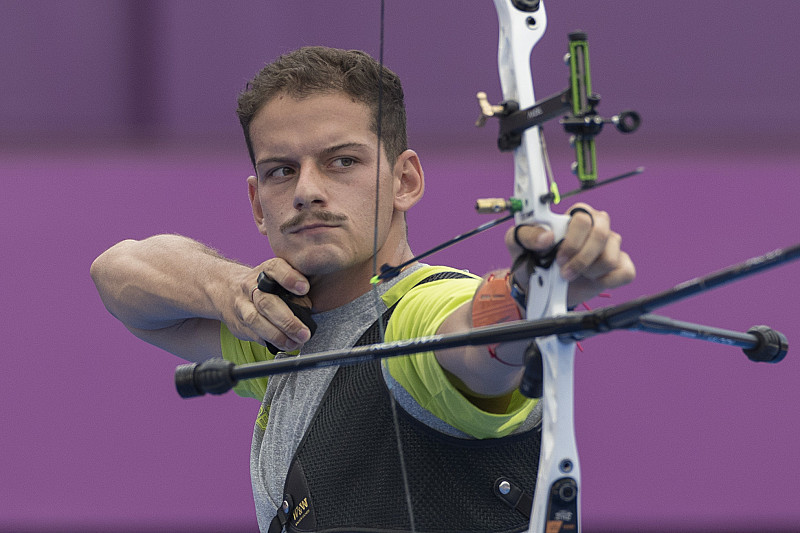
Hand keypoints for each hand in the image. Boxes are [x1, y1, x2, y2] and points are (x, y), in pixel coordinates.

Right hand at [221, 258, 312, 350]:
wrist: (227, 289)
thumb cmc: (263, 285)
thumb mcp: (278, 277)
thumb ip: (293, 287)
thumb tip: (309, 306)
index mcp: (265, 271)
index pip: (275, 268)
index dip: (289, 278)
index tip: (304, 288)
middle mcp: (250, 286)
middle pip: (266, 302)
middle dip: (287, 321)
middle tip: (304, 333)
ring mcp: (242, 305)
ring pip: (255, 320)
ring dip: (277, 336)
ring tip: (294, 343)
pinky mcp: (238, 323)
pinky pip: (253, 334)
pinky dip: (269, 342)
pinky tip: (283, 346)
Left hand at [505, 202, 634, 307]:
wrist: (539, 287)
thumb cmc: (532, 258)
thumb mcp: (518, 243)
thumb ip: (527, 234)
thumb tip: (546, 237)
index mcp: (574, 216)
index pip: (583, 218)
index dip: (572, 241)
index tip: (559, 258)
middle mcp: (596, 226)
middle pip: (602, 234)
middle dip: (582, 259)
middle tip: (565, 272)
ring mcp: (610, 246)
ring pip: (611, 258)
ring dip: (589, 272)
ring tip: (575, 274)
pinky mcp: (620, 266)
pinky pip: (625, 272)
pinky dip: (607, 281)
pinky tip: (592, 280)